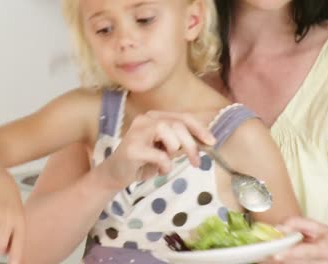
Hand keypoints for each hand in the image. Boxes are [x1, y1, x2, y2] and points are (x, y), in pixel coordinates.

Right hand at [99, 111, 215, 190]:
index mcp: (154, 116)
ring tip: (166, 163)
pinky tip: (158, 170)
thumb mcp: (166, 149)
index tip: (212, 142)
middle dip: (191, 145)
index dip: (199, 129)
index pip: (183, 117)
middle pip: (178, 125)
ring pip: (169, 134)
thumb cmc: (143, 161)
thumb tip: (206, 142)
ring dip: (174, 152)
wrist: (115, 174)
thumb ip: (181, 142)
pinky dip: (165, 165)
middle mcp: (145, 119)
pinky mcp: (133, 148)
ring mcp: (137, 132)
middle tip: (196, 163)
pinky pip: (160, 155)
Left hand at [262, 217, 327, 263]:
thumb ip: (297, 223)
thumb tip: (278, 227)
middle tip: (263, 253)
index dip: (290, 254)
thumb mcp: (318, 226)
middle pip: (295, 263)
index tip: (276, 255)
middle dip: (277, 258)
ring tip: (265, 256)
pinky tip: (275, 259)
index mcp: (326, 250)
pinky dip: (284, 263)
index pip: (305, 253)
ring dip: (277, 262)